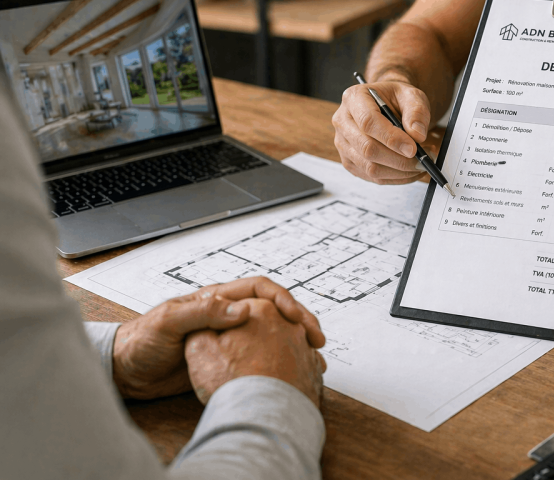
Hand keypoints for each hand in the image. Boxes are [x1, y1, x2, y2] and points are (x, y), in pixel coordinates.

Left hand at [112, 277, 324, 399]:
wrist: (127, 372)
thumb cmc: (141, 342)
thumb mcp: (168, 322)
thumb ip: (201, 311)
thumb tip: (242, 309)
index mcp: (217, 299)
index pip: (261, 290)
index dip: (283, 300)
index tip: (296, 318)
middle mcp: (228, 314)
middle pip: (275, 310)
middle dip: (300, 321)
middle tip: (316, 339)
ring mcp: (232, 337)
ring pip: (274, 332)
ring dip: (295, 341)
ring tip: (314, 357)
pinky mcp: (230, 359)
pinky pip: (263, 354)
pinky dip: (282, 360)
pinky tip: (293, 371)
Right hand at [333, 80, 432, 183]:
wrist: (388, 106)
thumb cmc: (396, 99)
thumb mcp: (411, 95)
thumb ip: (416, 112)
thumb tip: (417, 135)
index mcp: (354, 98)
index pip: (368, 122)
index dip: (391, 138)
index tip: (413, 149)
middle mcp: (343, 122)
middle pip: (367, 148)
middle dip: (399, 160)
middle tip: (422, 161)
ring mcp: (343, 144)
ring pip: (370, 167)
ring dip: (399, 172)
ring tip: (420, 165)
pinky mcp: (350, 161)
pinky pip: (372, 177)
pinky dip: (395, 178)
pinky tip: (410, 171)